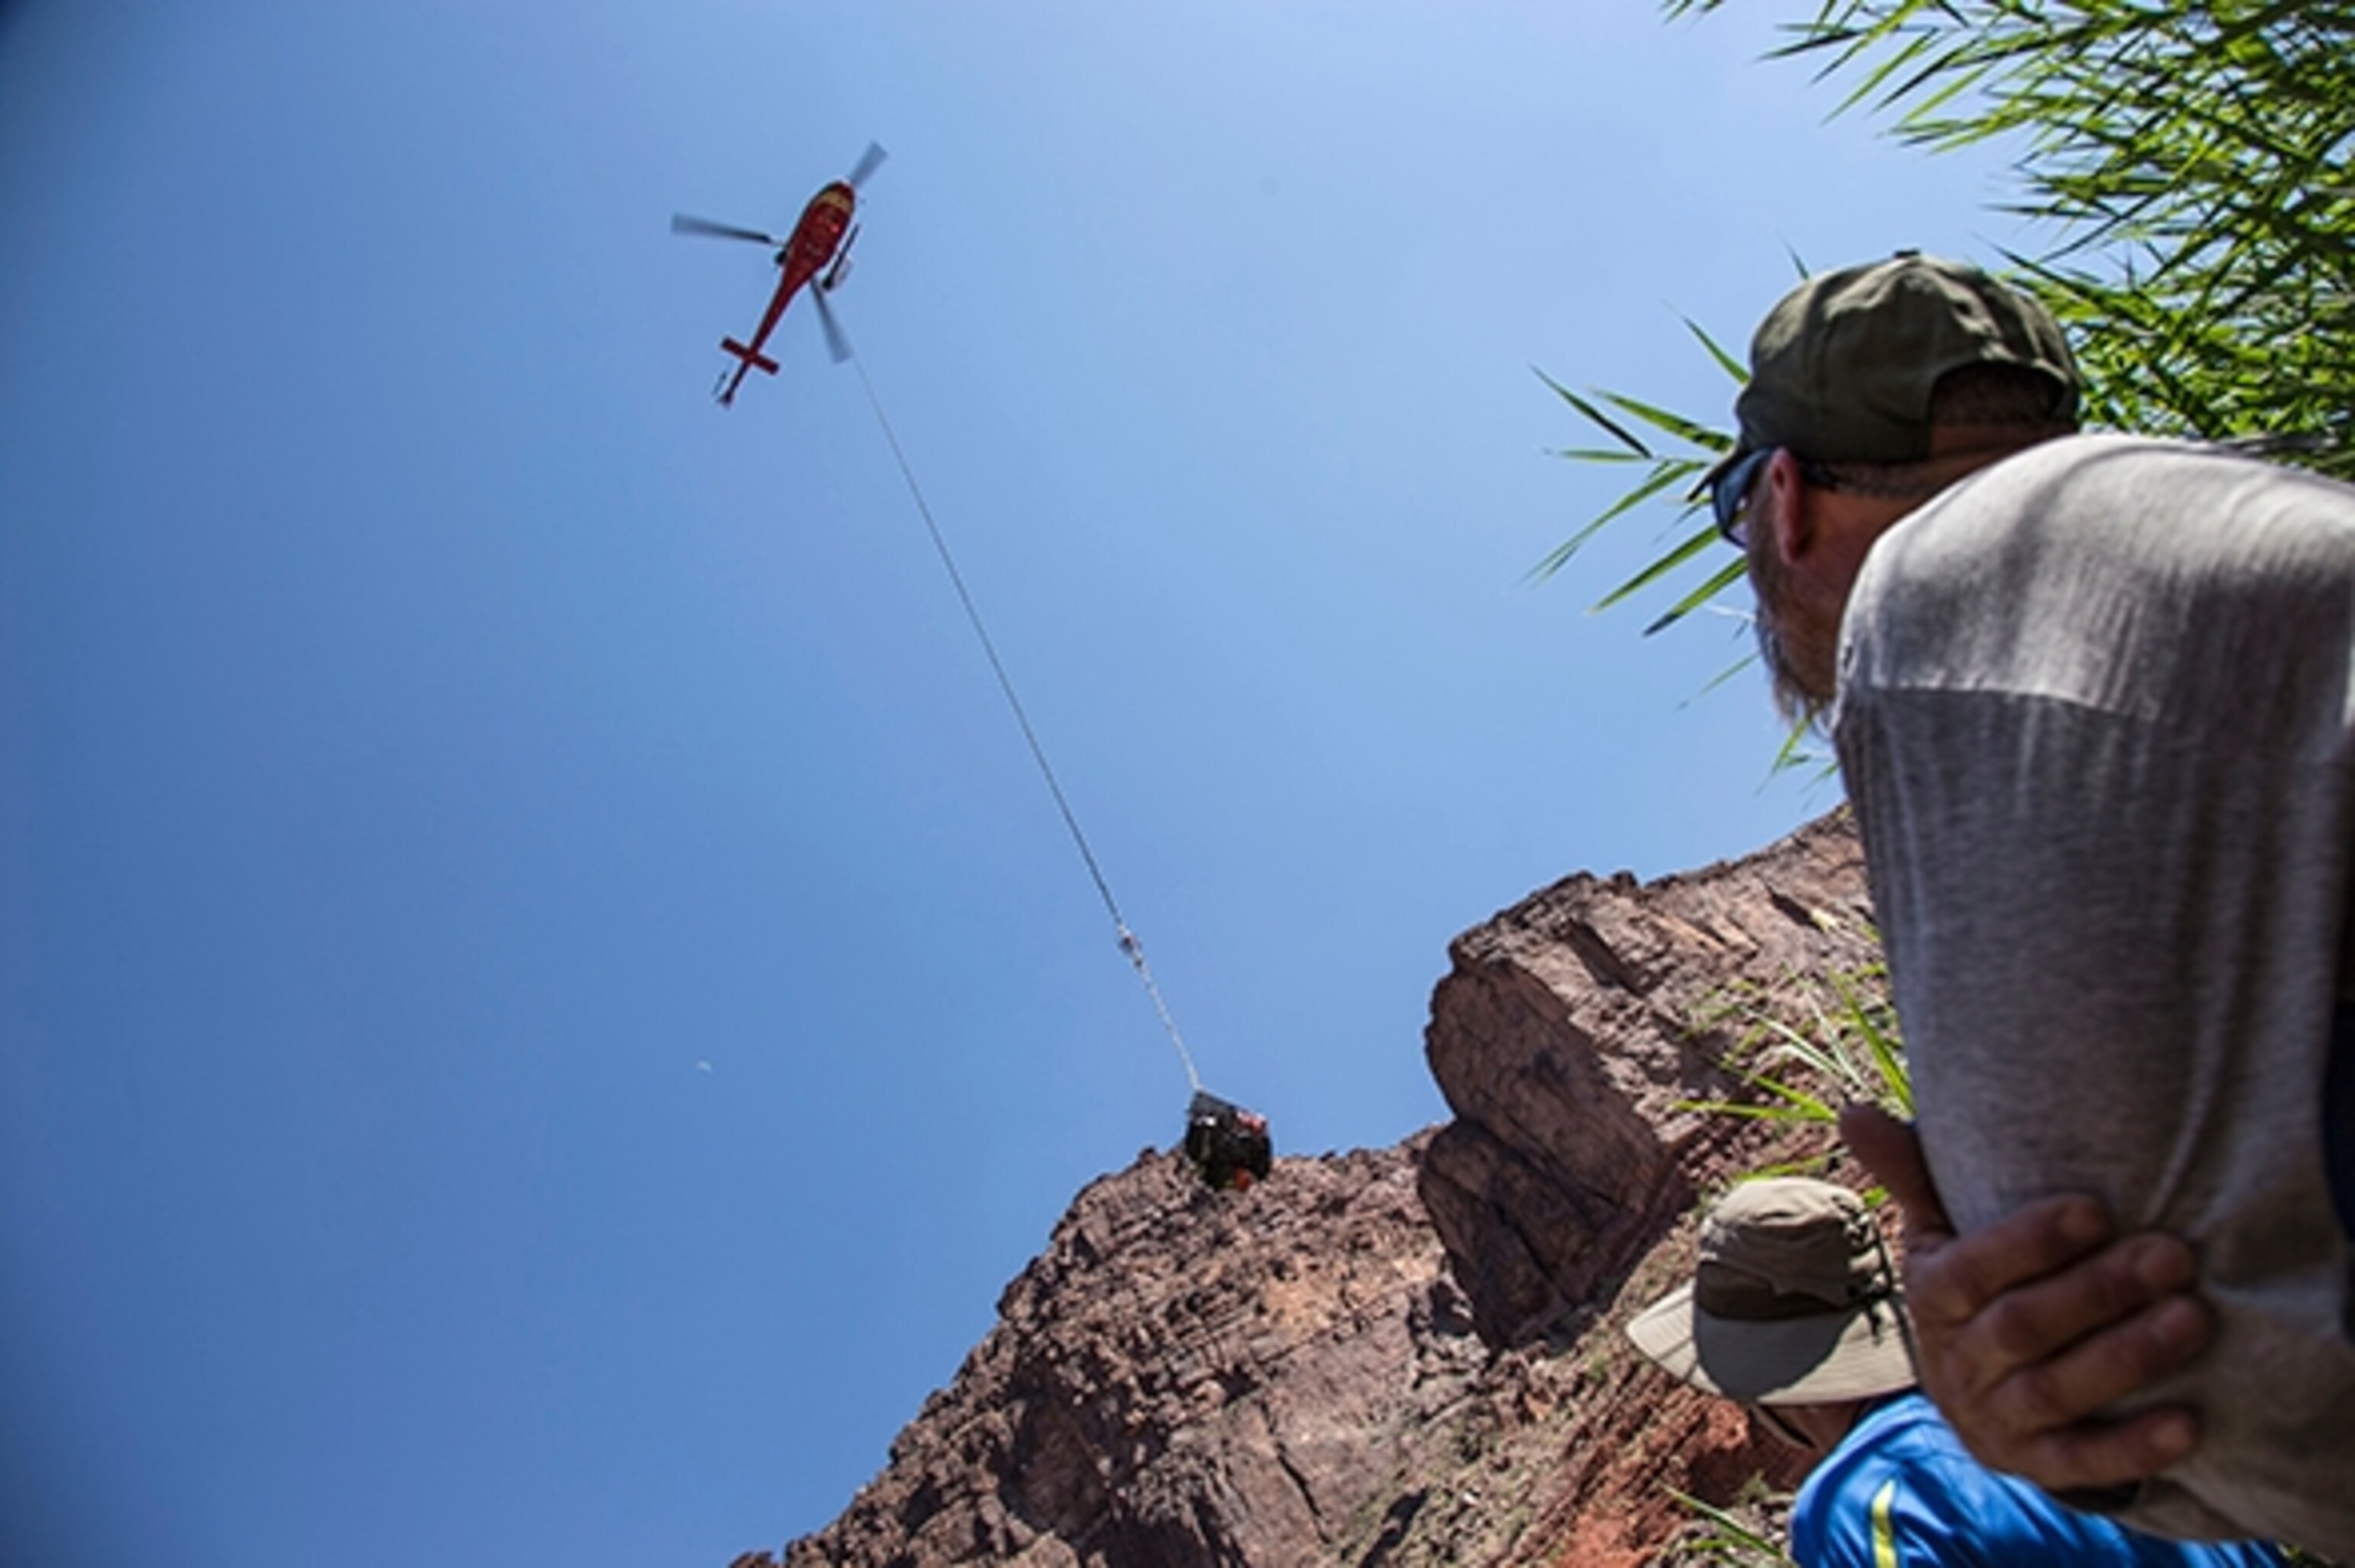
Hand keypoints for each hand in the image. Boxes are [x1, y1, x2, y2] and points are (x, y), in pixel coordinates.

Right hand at [1839, 1102, 2209, 1492]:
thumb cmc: (1977, 1294)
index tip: (2095, 1209)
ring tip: (2193, 1318)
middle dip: (2098, 1291)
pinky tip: (2189, 1424)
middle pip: (2021, 1327)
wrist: (1979, 1404)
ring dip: (2125, 1357)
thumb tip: (1852, 1110)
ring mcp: (1995, 1419)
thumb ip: (1912, 1175)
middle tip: (2173, 1255)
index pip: (1971, 1268)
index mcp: (1933, 1296)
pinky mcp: (2037, 1467)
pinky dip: (2133, 1447)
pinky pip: (2081, 1465)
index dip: (2030, 1241)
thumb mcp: (1940, 1238)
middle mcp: (1956, 1361)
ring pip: (2054, 1392)